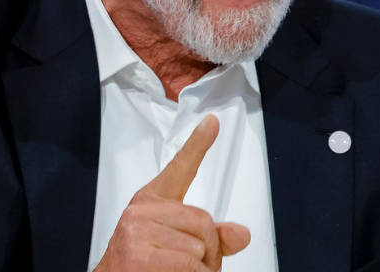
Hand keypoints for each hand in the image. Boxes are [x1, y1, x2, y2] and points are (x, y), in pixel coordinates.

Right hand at [93, 115, 250, 271]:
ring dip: (199, 270)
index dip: (198, 144)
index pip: (178, 167)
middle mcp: (141, 212)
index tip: (212, 122)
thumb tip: (242, 235)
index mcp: (151, 201)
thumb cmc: (140, 265)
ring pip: (199, 250)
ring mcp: (137, 232)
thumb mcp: (174, 244)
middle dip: (208, 252)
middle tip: (193, 266)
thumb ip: (210, 236)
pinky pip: (189, 267)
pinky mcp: (138, 257)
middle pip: (204, 222)